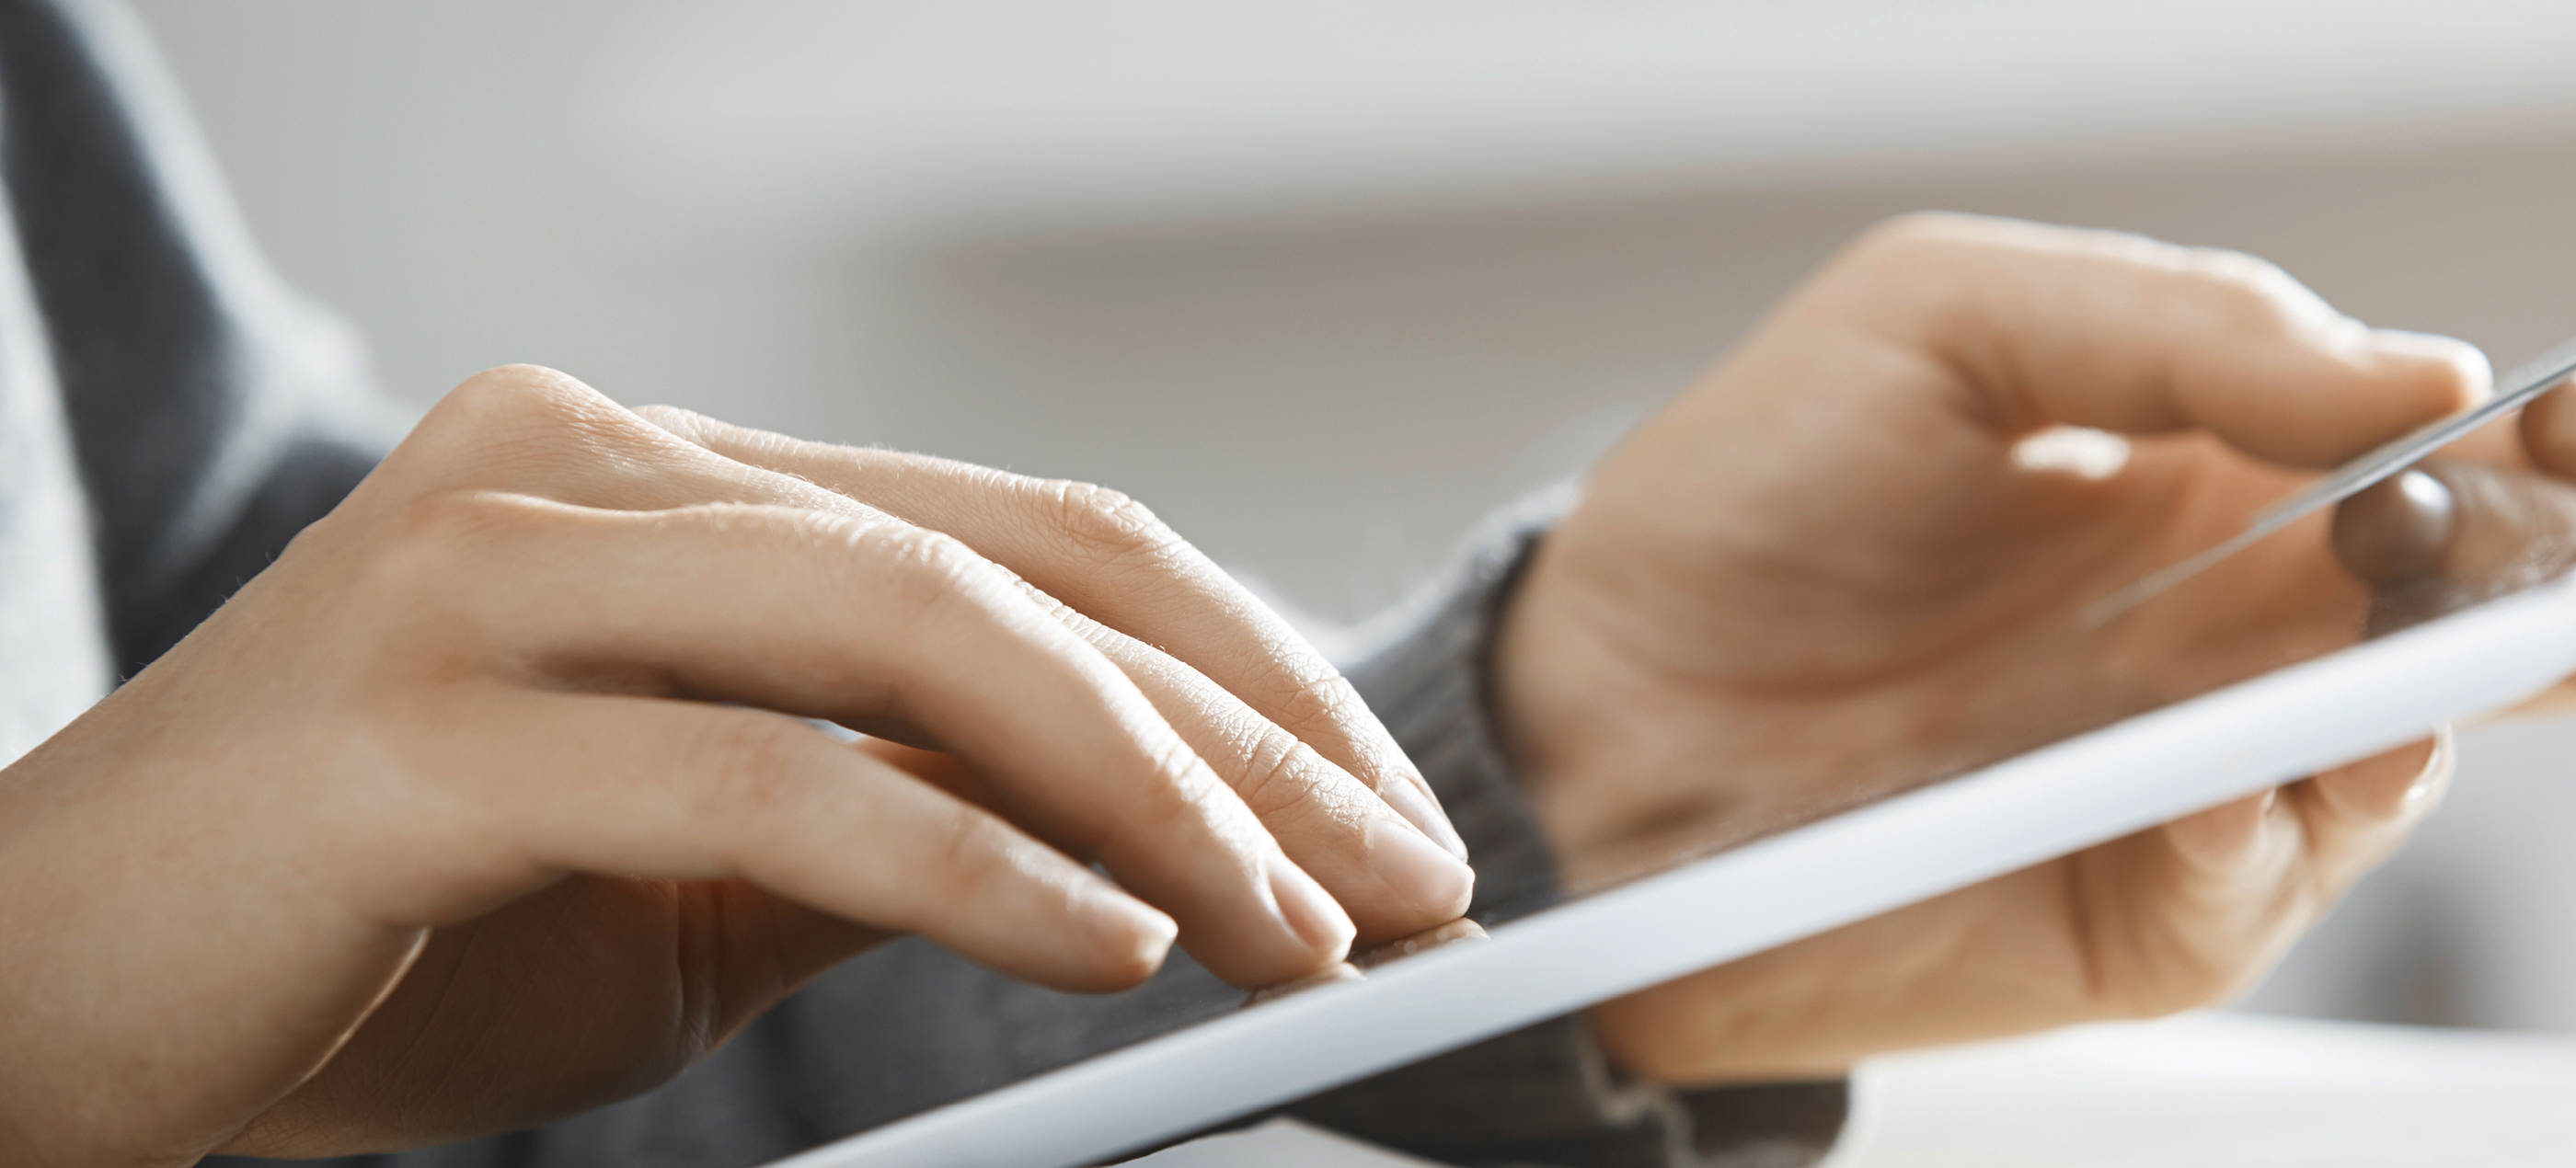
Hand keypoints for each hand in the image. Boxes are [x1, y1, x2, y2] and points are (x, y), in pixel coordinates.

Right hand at [0, 368, 1472, 1163]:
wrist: (36, 1010)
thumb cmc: (368, 932)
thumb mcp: (685, 873)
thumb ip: (882, 815)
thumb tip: (1137, 847)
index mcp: (664, 477)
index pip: (1029, 537)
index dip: (1240, 672)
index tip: (1381, 815)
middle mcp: (588, 470)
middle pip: (1014, 571)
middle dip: (1248, 734)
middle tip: (1404, 882)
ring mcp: (499, 573)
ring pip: (919, 637)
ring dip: (1155, 797)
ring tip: (1294, 932)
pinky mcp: (430, 723)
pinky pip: (772, 778)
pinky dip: (973, 869)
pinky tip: (1113, 948)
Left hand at [1492, 215, 2575, 1082]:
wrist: (1594, 715)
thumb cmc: (1758, 502)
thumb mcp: (1948, 321)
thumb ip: (2191, 325)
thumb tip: (2431, 384)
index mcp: (2254, 466)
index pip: (2500, 446)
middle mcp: (2272, 624)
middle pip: (2547, 617)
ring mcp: (2226, 775)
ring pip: (2428, 754)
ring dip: (2427, 699)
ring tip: (2356, 656)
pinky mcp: (2153, 912)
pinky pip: (2267, 885)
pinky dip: (2249, 834)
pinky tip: (2187, 791)